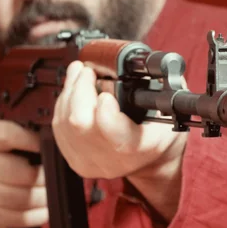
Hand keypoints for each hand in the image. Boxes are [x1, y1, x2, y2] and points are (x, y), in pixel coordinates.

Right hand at [0, 120, 48, 227]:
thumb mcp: (5, 135)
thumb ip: (26, 133)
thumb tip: (56, 140)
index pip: (9, 136)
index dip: (31, 141)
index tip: (46, 145)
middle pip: (27, 175)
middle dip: (47, 177)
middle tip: (56, 175)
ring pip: (27, 198)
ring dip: (46, 196)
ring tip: (54, 191)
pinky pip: (23, 218)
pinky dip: (40, 214)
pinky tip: (47, 208)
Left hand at [52, 62, 187, 220]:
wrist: (150, 161)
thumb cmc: (159, 134)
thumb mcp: (168, 112)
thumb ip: (156, 90)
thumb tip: (143, 66)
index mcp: (136, 147)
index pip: (113, 132)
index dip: (105, 111)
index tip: (106, 93)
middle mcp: (109, 158)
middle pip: (79, 122)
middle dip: (80, 88)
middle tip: (87, 70)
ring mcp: (87, 160)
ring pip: (64, 121)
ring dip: (69, 91)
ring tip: (79, 73)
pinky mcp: (73, 157)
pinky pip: (58, 126)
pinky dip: (63, 103)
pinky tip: (72, 90)